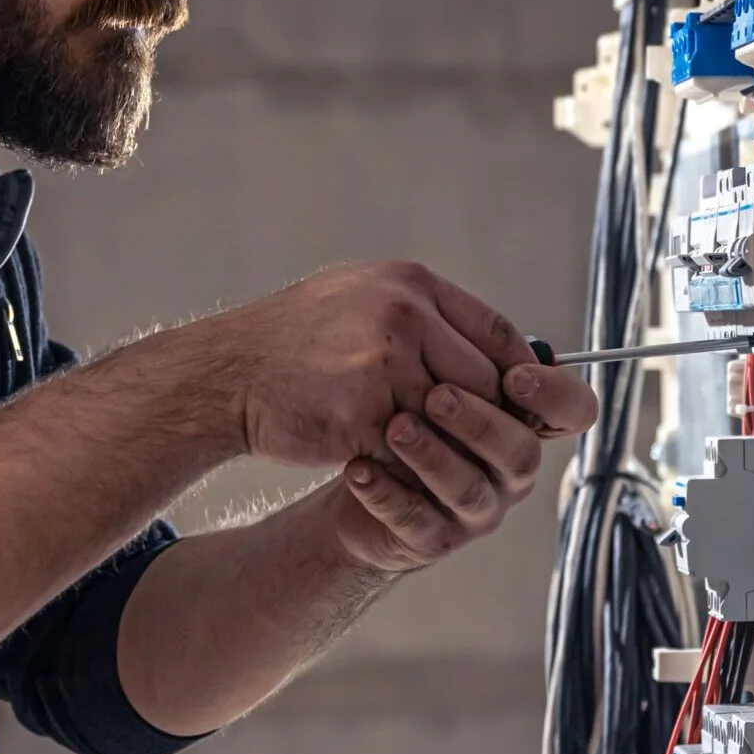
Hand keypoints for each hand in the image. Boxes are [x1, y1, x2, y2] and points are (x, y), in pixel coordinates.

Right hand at [187, 260, 558, 468]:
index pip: (496, 330)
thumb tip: (493, 349)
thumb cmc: (298, 339)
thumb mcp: (365, 299)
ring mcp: (383, 363)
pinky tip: (398, 467)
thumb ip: (427, 317)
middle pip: (483, 381)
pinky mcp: (361, 411)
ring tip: (435, 454)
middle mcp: (404, 315)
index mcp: (412, 285)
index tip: (524, 399)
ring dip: (444, 443)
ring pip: (450, 420)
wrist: (229, 371)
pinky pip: (409, 450)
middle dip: (484, 416)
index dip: (518, 371)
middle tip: (478, 440)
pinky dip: (409, 464)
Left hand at [332, 362, 596, 572]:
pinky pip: (415, 520)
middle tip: (437, 396)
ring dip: (433, 457)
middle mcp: (510, 471)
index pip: (573, 411)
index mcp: (523, 424)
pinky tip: (359, 467)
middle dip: (480, 423)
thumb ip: (468, 352)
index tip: (516, 376)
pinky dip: (386, 493)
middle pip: (518, 452)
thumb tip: (483, 323)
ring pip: (468, 489)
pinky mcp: (433, 539)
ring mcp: (476, 510)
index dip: (555, 395)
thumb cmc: (410, 415)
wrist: (360, 476)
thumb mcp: (439, 373)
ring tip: (395, 428)